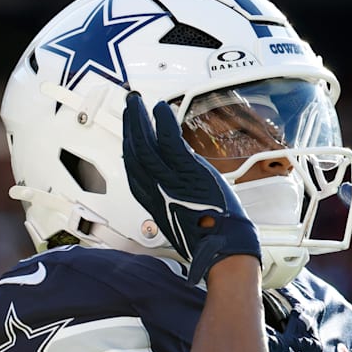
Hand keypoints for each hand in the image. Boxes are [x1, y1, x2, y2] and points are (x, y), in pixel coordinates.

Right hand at [122, 92, 259, 284]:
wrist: (222, 248)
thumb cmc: (210, 239)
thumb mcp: (186, 218)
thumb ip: (179, 199)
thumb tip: (185, 187)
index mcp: (154, 202)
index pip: (134, 170)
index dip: (129, 149)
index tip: (130, 134)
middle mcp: (156, 189)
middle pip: (134, 153)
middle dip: (129, 128)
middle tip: (129, 109)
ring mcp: (170, 180)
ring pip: (146, 144)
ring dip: (139, 120)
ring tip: (136, 103)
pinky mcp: (187, 171)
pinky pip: (169, 140)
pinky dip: (162, 122)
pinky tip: (159, 109)